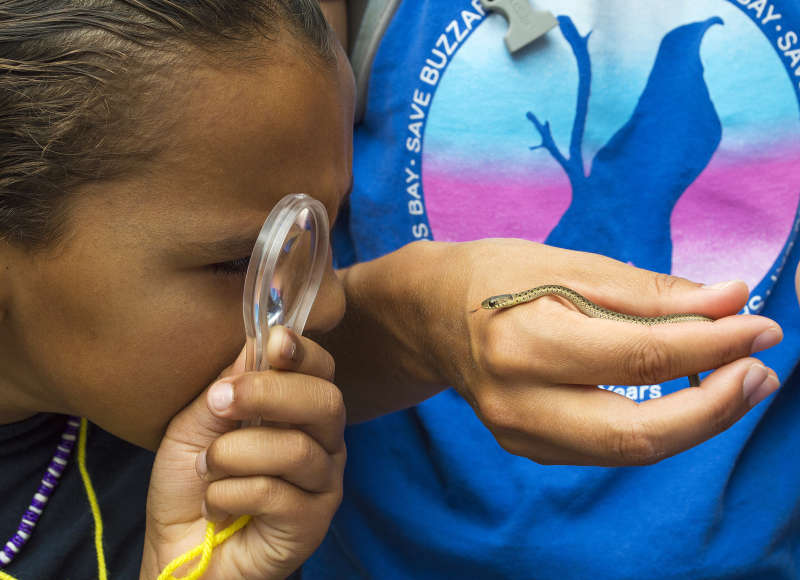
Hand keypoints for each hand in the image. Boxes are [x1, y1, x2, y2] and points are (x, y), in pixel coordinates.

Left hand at [140, 327, 344, 579]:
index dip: (305, 352)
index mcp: (300, 412)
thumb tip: (259, 338)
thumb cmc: (191, 483)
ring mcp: (323, 484)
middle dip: (271, 394)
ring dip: (235, 454)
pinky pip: (277, 494)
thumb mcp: (196, 423)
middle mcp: (323, 443)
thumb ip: (228, 385)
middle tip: (221, 401)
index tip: (276, 340)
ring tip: (207, 466)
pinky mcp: (313, 523)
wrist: (179, 551)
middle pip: (326, 402)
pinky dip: (231, 493)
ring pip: (296, 450)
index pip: (322, 371)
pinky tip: (215, 505)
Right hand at [333, 239, 782, 465]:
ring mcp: (518, 434)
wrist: (430, 316)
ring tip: (736, 384)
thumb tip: (730, 300)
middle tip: (761, 372)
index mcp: (524, 341)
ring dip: (695, 423)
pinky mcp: (527, 446)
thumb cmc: (494, 276)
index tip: (760, 325)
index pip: (639, 356)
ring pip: (627, 452)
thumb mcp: (566, 263)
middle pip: (635, 433)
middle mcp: (517, 401)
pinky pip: (606, 449)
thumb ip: (648, 291)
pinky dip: (655, 426)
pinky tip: (683, 396)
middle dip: (714, 409)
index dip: (711, 345)